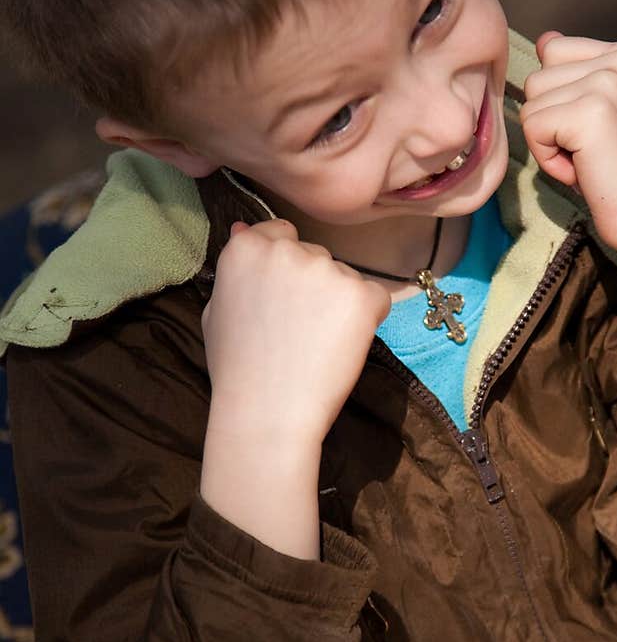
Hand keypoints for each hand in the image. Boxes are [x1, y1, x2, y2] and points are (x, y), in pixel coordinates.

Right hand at [202, 219, 390, 447]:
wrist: (267, 412)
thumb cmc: (237, 369)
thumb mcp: (215, 310)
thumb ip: (235, 269)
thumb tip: (244, 229)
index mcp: (247, 248)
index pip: (280, 232)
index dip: (285, 268)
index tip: (282, 300)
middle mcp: (287, 250)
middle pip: (314, 254)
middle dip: (312, 285)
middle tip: (297, 330)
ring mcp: (327, 270)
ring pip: (344, 276)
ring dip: (338, 303)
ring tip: (316, 344)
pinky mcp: (361, 295)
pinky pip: (376, 297)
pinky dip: (368, 319)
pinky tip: (342, 346)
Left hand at [519, 32, 616, 259]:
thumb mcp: (603, 112)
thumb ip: (576, 74)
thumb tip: (544, 38)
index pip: (553, 51)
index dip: (561, 100)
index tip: (597, 131)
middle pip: (538, 78)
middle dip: (552, 122)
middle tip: (594, 151)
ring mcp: (609, 82)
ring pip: (531, 102)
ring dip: (549, 142)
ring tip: (590, 160)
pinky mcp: (591, 112)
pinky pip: (532, 127)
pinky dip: (548, 159)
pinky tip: (584, 171)